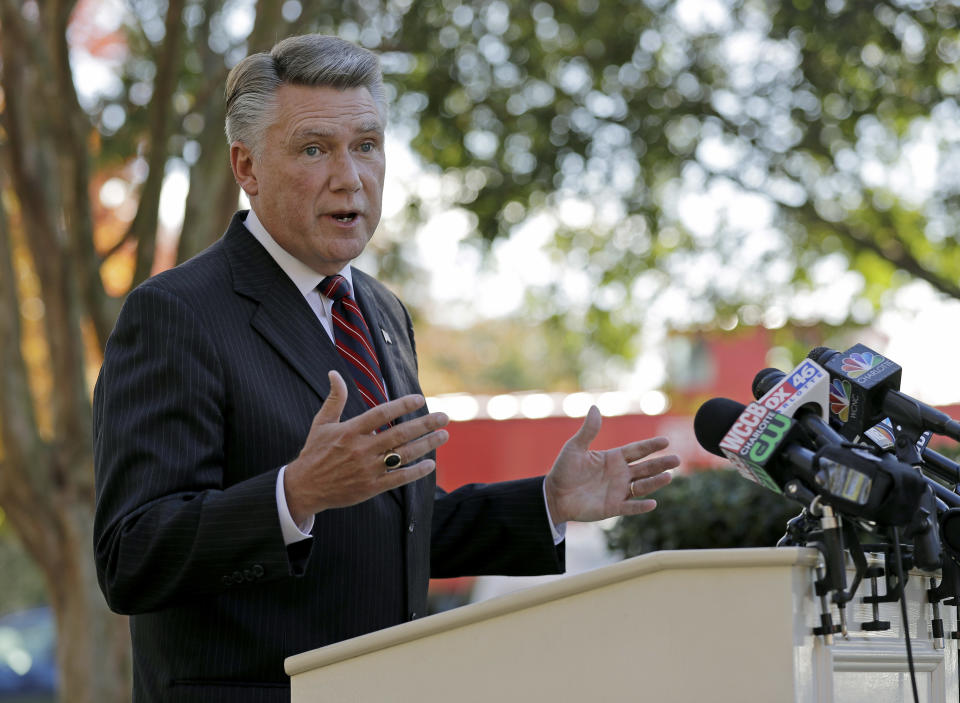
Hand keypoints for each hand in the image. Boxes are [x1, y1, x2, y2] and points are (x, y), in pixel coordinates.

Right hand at [284, 371, 449, 523]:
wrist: (304, 488)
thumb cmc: (314, 452)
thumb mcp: (321, 423)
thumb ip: (334, 399)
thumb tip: (334, 373)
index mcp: (350, 431)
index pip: (381, 414)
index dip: (402, 405)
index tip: (420, 399)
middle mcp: (361, 449)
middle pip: (399, 434)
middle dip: (424, 424)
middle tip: (445, 417)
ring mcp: (367, 469)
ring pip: (403, 455)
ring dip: (426, 445)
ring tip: (443, 435)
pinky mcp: (371, 487)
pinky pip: (398, 479)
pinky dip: (415, 472)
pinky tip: (430, 464)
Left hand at [544, 405, 677, 524]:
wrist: (554, 495)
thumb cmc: (564, 470)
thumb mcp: (575, 448)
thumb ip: (588, 430)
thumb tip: (594, 407)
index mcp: (613, 458)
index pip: (637, 451)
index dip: (651, 446)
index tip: (666, 442)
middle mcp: (620, 474)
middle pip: (645, 468)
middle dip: (661, 464)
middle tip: (677, 459)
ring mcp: (618, 491)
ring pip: (642, 486)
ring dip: (655, 482)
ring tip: (669, 476)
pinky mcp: (612, 507)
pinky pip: (630, 507)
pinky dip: (640, 506)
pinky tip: (652, 503)